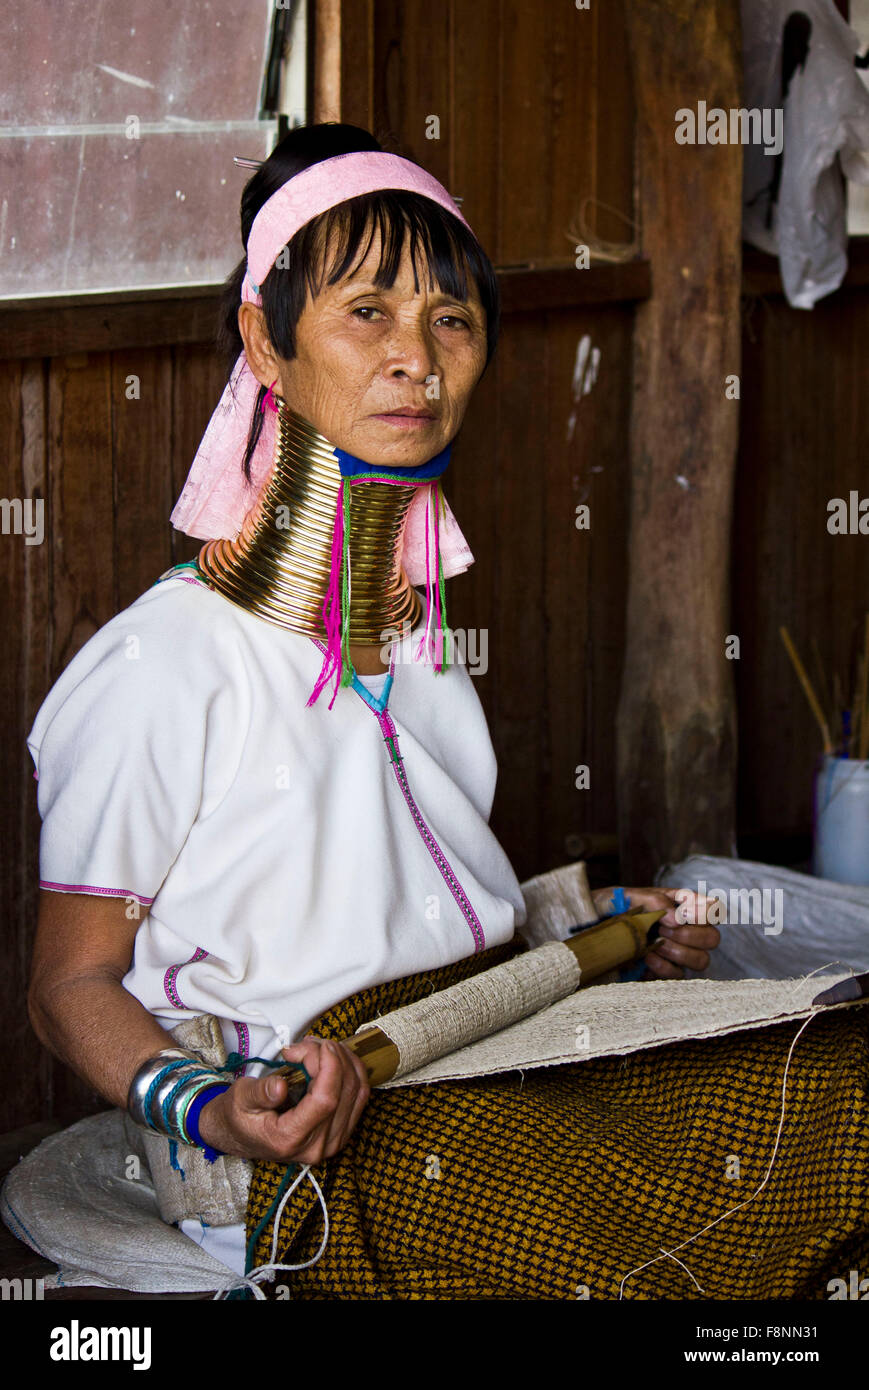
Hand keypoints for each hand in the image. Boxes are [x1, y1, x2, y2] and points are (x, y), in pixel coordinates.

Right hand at [196, 1036, 370, 1163]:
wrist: (240, 1136)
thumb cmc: (239, 1116)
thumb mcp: (240, 1099)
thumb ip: (260, 1092)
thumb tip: (280, 1086)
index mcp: (290, 1139)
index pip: (326, 1101)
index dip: (329, 1066)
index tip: (318, 1045)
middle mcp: (317, 1146)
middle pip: (345, 1093)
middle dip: (333, 1058)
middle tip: (308, 1044)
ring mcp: (333, 1141)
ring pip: (358, 1091)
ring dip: (344, 1061)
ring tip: (319, 1048)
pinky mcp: (340, 1132)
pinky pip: (360, 1097)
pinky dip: (351, 1071)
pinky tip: (334, 1058)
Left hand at [592, 885, 721, 980]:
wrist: (586, 932)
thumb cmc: (608, 909)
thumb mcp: (626, 896)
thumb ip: (654, 900)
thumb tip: (677, 918)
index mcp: (680, 905)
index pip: (714, 908)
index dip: (706, 911)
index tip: (683, 911)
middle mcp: (684, 929)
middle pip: (713, 938)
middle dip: (690, 934)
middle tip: (663, 928)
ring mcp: (676, 953)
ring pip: (701, 960)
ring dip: (678, 951)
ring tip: (654, 942)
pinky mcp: (664, 972)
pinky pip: (678, 975)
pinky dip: (663, 966)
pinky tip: (645, 956)